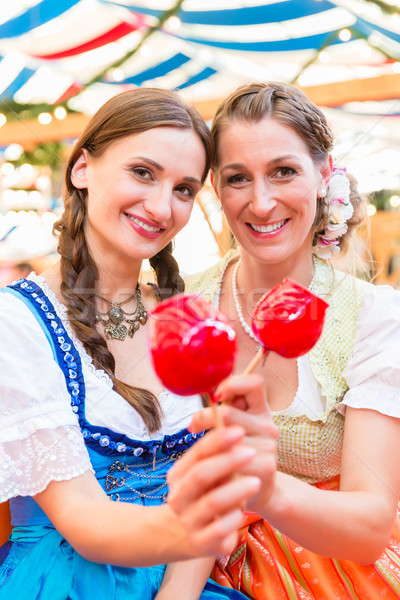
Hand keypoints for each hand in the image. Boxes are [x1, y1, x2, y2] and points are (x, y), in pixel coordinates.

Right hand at [166, 425, 260, 556]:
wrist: (185, 535)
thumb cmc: (202, 495)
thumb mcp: (202, 474)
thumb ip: (215, 456)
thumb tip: (236, 428)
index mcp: (178, 476)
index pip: (197, 454)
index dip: (218, 441)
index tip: (239, 430)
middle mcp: (179, 498)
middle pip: (201, 475)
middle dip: (227, 461)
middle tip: (251, 452)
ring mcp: (190, 522)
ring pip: (213, 503)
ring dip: (236, 489)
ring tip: (256, 482)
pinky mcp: (204, 544)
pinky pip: (221, 530)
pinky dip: (234, 518)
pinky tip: (243, 512)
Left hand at [190, 374, 277, 513]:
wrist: (259, 491)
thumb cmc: (238, 454)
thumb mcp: (235, 428)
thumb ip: (226, 411)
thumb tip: (205, 394)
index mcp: (261, 410)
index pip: (255, 382)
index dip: (233, 383)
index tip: (215, 396)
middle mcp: (268, 426)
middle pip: (227, 412)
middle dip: (203, 417)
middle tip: (194, 427)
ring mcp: (269, 447)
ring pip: (225, 438)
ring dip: (207, 445)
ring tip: (204, 453)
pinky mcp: (265, 467)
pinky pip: (229, 460)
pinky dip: (215, 463)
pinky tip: (212, 469)